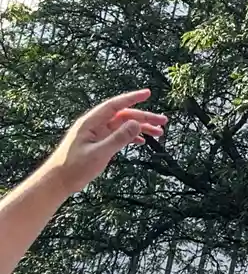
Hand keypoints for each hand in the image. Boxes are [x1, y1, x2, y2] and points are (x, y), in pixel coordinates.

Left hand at [44, 91, 166, 193]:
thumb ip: (118, 138)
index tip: (148, 93)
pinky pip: (118, 135)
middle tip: (163, 120)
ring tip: (159, 132)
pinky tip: (142, 141)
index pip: (115, 105)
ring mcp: (97, 134)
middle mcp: (95, 125)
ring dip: (140, 128)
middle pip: (123, 116)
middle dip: (144, 117)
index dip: (132, 98)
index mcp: (91, 123)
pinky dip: (132, 137)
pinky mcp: (98, 143)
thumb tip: (137, 124)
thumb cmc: (74, 167)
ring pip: (123, 126)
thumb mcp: (99, 153)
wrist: (58, 180)